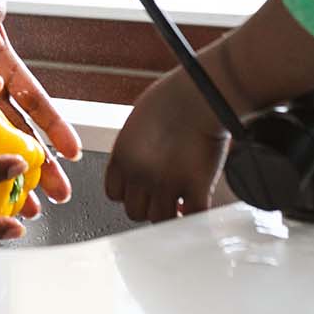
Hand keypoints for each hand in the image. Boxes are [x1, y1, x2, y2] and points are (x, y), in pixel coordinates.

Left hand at [105, 68, 229, 222]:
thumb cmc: (173, 97)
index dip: (128, 193)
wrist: (199, 94)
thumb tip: (141, 157)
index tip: (141, 188)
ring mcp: (167, 184)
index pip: (114, 193)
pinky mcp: (195, 188)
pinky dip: (196, 215)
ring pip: (160, 219)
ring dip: (170, 213)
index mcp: (122, 155)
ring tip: (180, 200)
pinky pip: (193, 216)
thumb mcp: (140, 121)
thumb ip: (136, 146)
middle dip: (148, 205)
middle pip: (135, 212)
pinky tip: (198, 204)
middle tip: (163, 194)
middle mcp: (139, 174)